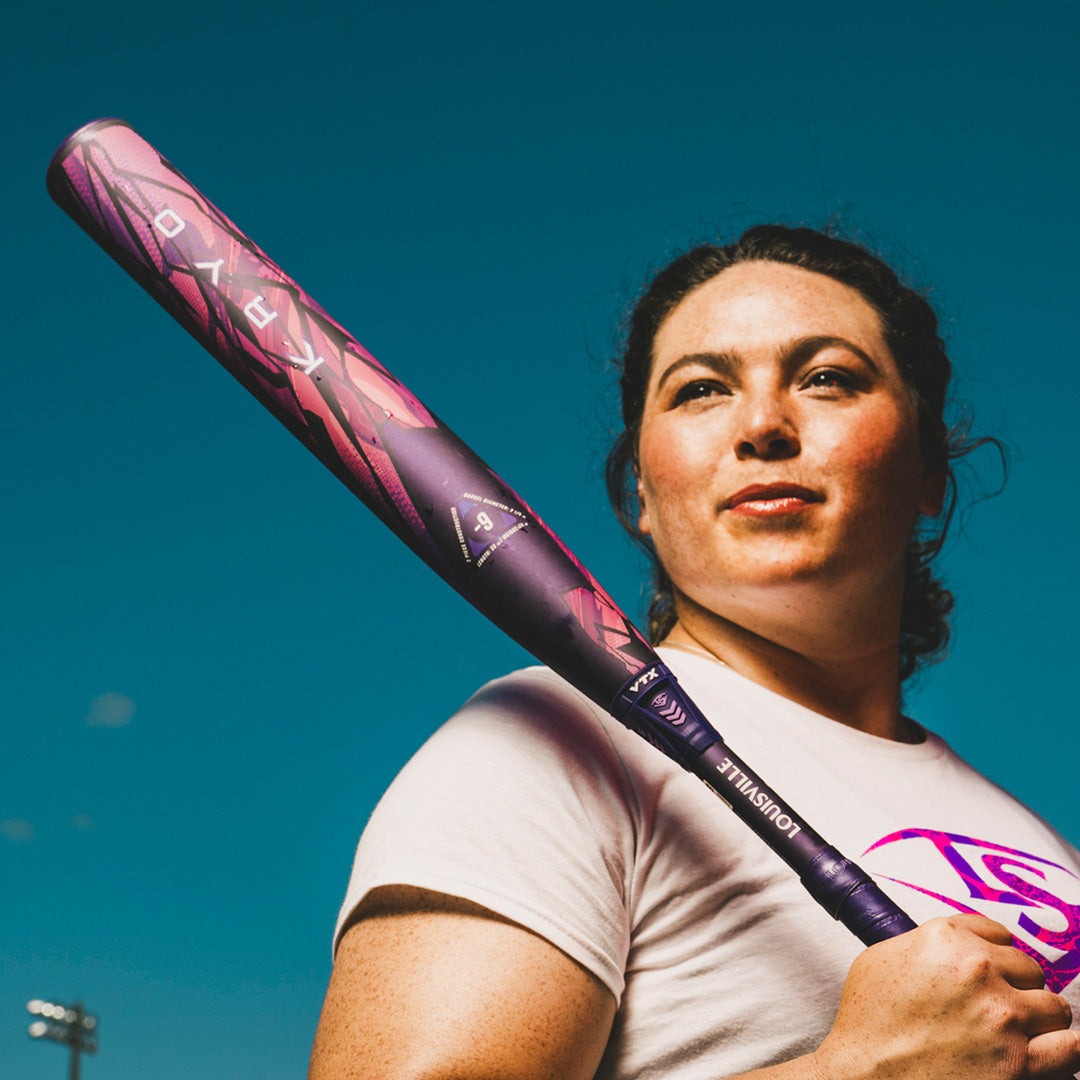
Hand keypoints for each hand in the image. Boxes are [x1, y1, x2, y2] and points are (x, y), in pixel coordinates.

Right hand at [812, 915, 1079, 1079]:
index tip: (991, 970)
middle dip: (1017, 986)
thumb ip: (921, 944)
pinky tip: (1042, 1054)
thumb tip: (948, 950)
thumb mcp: (880, 959)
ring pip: (1054, 1006)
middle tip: (999, 1006)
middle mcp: (979, 969)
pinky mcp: (1019, 1062)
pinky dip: (1060, 1050)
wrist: (865, 1073)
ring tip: (1023, 1032)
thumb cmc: (867, 1021)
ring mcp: (1003, 1015)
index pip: (997, 932)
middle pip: (1029, 967)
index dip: (994, 954)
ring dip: (1040, 1018)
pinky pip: (1069, 1047)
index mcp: (945, 938)